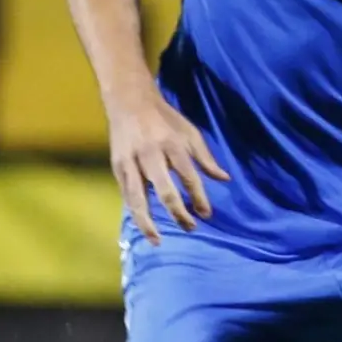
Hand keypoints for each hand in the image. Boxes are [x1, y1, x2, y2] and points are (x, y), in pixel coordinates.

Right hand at [108, 91, 228, 243]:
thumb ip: (206, 158)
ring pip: (138, 199)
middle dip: (178, 213)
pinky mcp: (117, 167)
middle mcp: (151, 154)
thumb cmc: (165, 118)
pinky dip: (135, 211)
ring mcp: (131, 162)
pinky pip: (126, 195)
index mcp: (172, 144)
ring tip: (157, 241)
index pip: (189, 177)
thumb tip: (225, 179)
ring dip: (148, 223)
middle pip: (165, 191)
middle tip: (190, 228)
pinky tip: (144, 225)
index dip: (199, 198)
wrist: (128, 100)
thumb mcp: (190, 132)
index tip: (206, 214)